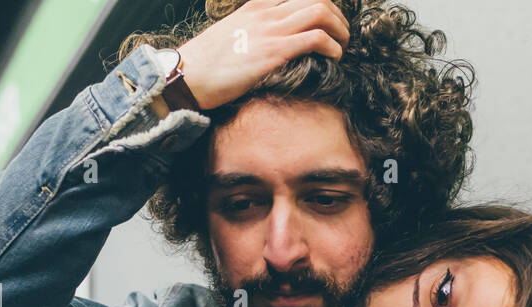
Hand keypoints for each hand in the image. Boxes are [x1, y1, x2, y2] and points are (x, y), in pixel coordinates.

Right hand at [177, 0, 349, 110]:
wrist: (188, 75)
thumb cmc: (208, 62)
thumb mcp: (234, 32)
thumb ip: (256, 29)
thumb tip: (273, 42)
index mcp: (257, 5)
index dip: (322, 4)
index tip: (330, 21)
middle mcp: (267, 12)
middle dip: (338, 16)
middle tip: (342, 36)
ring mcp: (271, 30)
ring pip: (321, 12)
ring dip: (340, 30)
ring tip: (342, 48)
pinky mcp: (274, 52)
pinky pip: (316, 38)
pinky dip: (333, 47)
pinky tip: (334, 59)